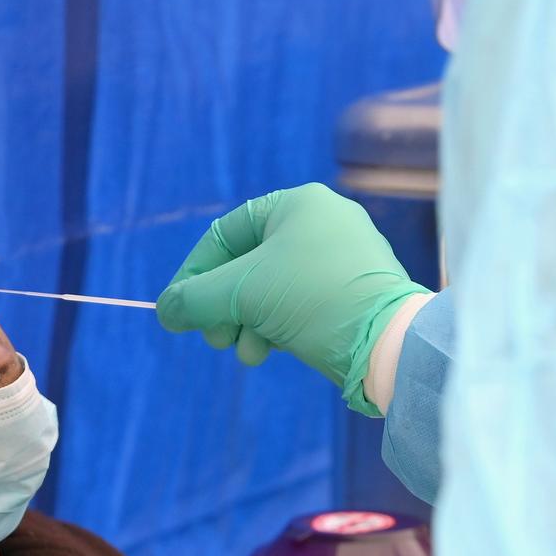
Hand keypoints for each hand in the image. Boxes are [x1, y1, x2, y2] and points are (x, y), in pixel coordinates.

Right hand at [156, 183, 428, 414]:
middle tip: (215, 338)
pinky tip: (269, 351)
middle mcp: (322, 221)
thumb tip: (166, 310)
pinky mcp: (354, 290)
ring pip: (272, 288)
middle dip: (224, 306)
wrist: (389, 341)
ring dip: (247, 323)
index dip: (195, 274)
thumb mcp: (241, 294)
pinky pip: (300, 302)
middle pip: (248, 264)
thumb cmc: (312, 299)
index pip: (226, 234)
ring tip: (246, 352)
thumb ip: (194, 298)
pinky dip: (277, 325)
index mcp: (297, 204)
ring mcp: (342, 256)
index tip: (179, 310)